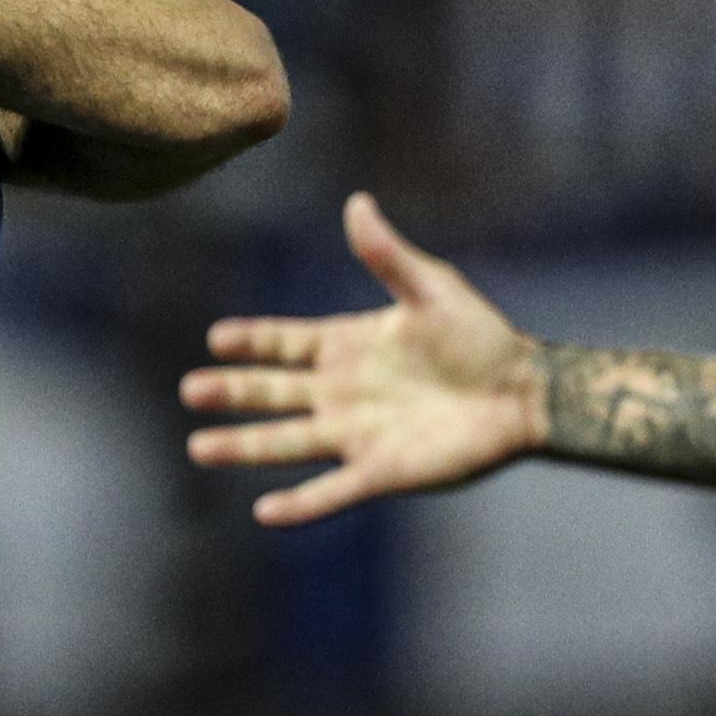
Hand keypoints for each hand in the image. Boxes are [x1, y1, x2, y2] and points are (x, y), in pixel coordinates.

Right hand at [181, 192, 544, 524]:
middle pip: (273, 392)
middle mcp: (343, 392)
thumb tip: (357, 203)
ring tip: (200, 447)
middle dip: (232, 391)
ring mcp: (358, 434)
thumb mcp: (431, 289)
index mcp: (350, 346)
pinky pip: (332, 491)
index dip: (253, 341)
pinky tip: (265, 512)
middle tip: (190, 390)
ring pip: (288, 442)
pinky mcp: (381, 471)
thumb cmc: (480, 337)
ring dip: (244, 446)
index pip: (286, 343)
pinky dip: (300, 504)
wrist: (524, 394)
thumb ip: (387, 255)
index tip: (217, 338)